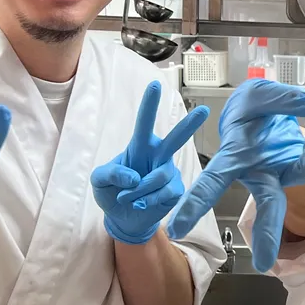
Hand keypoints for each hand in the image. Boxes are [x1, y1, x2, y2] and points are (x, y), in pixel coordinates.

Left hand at [92, 81, 208, 244]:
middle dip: (189, 125)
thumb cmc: (112, 193)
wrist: (123, 219)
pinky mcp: (175, 191)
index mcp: (139, 147)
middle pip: (175, 139)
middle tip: (204, 110)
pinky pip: (166, 193)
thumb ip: (110, 173)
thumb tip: (133, 176)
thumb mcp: (99, 180)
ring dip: (140, 190)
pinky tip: (142, 204)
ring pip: (160, 175)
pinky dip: (150, 200)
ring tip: (128, 198)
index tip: (156, 85)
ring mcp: (168, 173)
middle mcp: (158, 156)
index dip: (149, 105)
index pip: (144, 123)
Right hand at [166, 79, 304, 270]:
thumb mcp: (260, 95)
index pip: (213, 182)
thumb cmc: (253, 109)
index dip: (196, 203)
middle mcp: (261, 172)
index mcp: (235, 157)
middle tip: (263, 262)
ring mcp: (286, 173)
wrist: (269, 113)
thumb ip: (286, 100)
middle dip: (266, 232)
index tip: (178, 229)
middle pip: (267, 205)